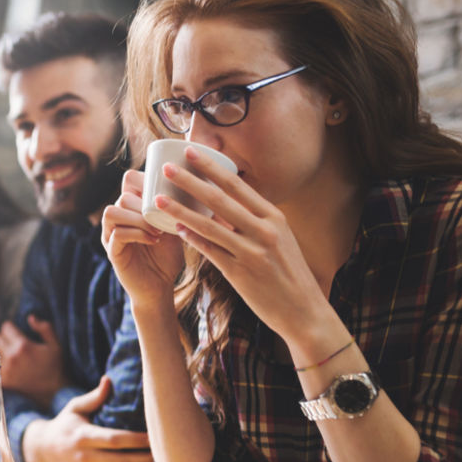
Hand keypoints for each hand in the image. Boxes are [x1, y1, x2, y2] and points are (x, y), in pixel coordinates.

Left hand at [0, 316, 66, 408]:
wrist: (53, 393)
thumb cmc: (55, 367)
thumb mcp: (55, 345)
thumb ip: (44, 328)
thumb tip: (30, 317)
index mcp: (23, 346)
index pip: (5, 328)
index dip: (10, 328)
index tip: (15, 331)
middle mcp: (11, 357)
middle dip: (4, 339)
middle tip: (13, 344)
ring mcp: (6, 370)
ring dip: (1, 352)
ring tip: (13, 356)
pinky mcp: (3, 381)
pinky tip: (9, 367)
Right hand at [22, 377, 153, 461]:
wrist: (41, 451)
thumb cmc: (63, 425)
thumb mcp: (74, 408)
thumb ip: (94, 397)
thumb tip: (109, 380)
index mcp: (83, 436)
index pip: (114, 440)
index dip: (136, 440)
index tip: (155, 436)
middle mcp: (86, 457)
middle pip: (122, 461)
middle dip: (146, 460)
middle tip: (168, 454)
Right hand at [100, 170, 184, 306]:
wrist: (160, 288)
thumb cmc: (167, 257)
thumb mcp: (174, 228)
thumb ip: (176, 209)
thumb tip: (201, 186)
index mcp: (131, 208)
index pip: (129, 180)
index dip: (146, 181)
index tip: (166, 194)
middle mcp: (117, 219)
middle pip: (123, 196)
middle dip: (145, 205)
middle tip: (164, 217)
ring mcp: (111, 235)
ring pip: (113, 212)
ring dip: (138, 218)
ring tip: (157, 230)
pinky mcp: (112, 252)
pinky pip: (117, 234)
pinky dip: (137, 234)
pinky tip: (153, 240)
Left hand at [152, 147, 330, 343]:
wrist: (303, 310)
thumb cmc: (288, 272)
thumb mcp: (278, 239)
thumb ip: (255, 221)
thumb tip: (226, 205)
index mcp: (273, 217)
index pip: (237, 185)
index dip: (211, 167)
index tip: (191, 151)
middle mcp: (263, 230)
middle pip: (219, 199)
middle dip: (190, 180)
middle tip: (166, 167)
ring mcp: (251, 251)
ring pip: (209, 225)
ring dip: (180, 210)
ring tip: (158, 199)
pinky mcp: (240, 272)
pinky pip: (210, 251)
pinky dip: (192, 238)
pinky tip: (175, 228)